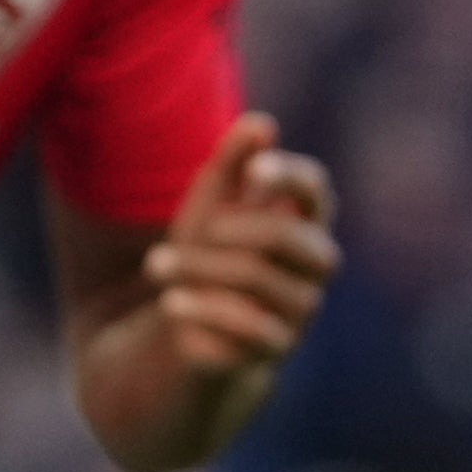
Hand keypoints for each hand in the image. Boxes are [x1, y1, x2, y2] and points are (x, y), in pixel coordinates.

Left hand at [150, 117, 340, 381]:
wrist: (192, 322)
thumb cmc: (209, 250)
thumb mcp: (211, 202)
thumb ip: (234, 162)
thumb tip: (262, 123)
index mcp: (302, 220)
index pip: (316, 190)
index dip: (290, 176)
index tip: (253, 170)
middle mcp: (311, 265)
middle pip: (288, 237)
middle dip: (232, 229)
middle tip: (189, 232)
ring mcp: (298, 308)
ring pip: (257, 279)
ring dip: (198, 268)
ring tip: (155, 264)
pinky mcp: (274, 348)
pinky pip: (249, 327)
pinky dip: (204, 310)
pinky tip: (171, 302)